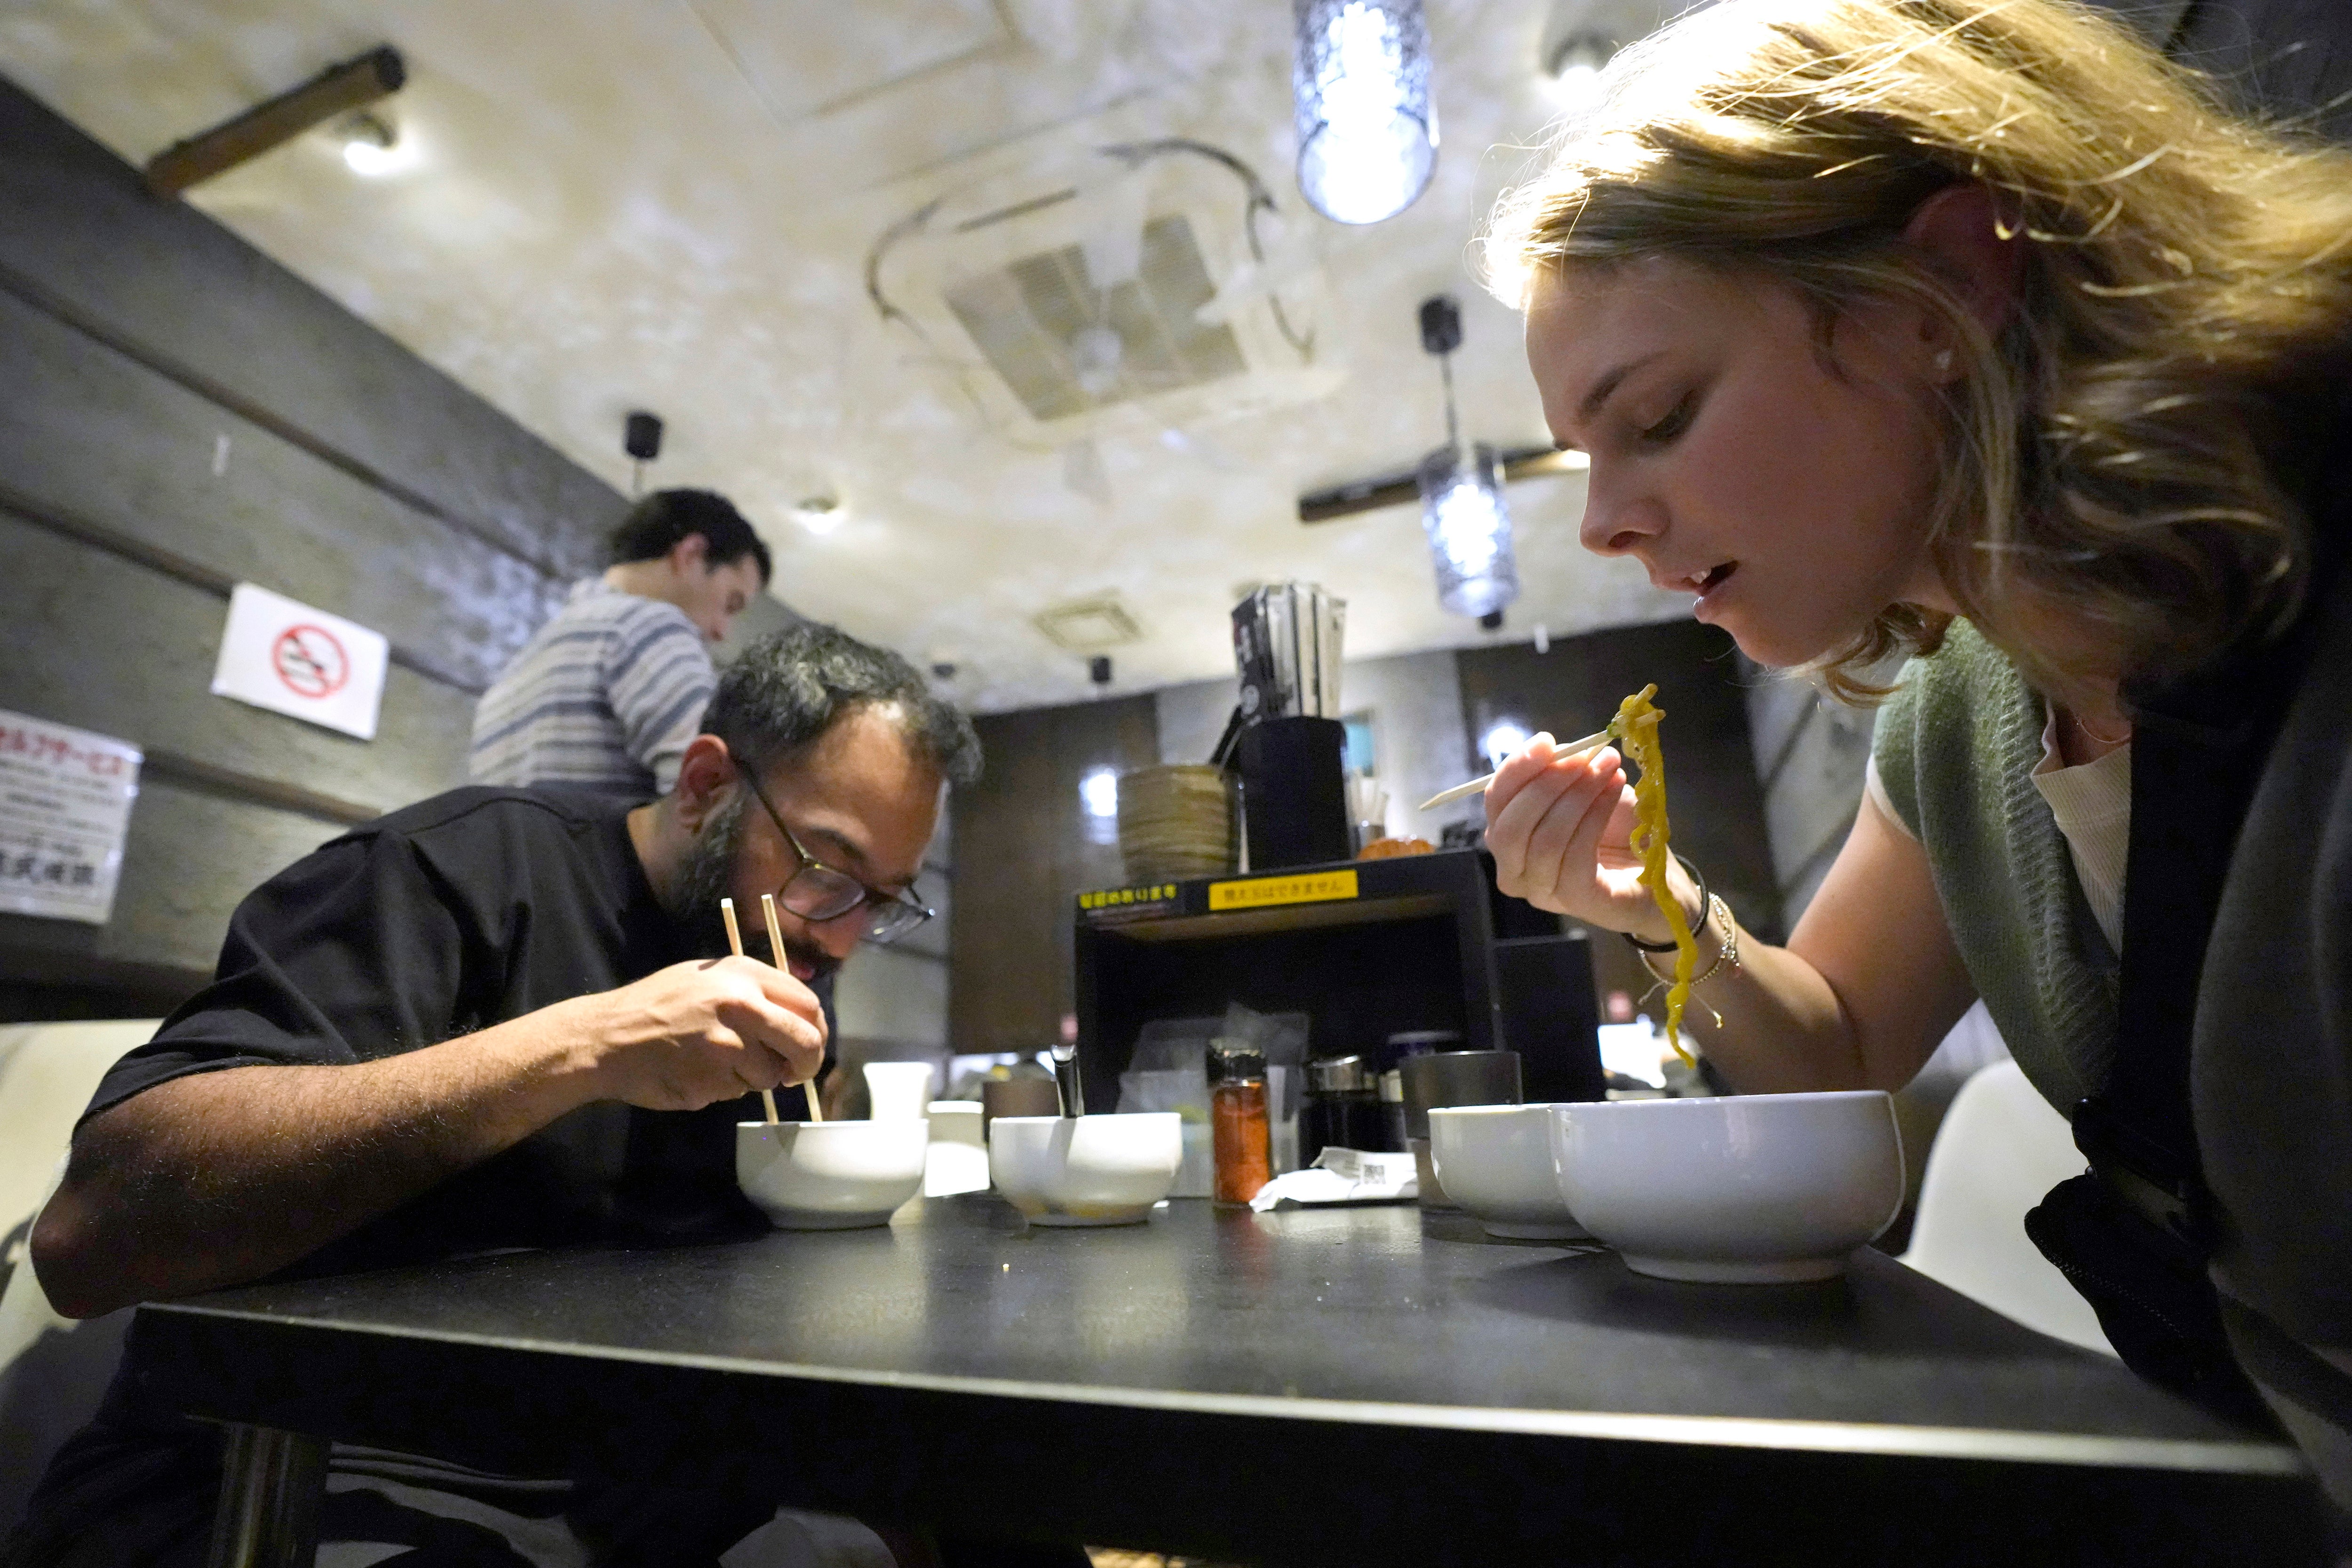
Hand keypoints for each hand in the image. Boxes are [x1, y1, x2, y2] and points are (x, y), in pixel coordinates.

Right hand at [562, 956, 827, 1111]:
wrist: (607, 1037)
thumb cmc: (657, 1006)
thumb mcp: (707, 978)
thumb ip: (752, 991)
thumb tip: (797, 1016)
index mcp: (743, 974)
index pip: (808, 1004)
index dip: (817, 1030)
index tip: (811, 1044)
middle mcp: (742, 1005)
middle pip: (805, 1043)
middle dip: (807, 1064)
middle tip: (795, 1073)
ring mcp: (728, 1045)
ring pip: (769, 1074)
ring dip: (752, 1077)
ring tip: (715, 1062)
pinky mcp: (713, 1080)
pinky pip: (737, 1092)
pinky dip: (724, 1088)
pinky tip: (696, 1072)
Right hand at [1483, 732, 1689, 940]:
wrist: (1654, 874)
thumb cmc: (1614, 830)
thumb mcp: (1586, 789)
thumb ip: (1563, 770)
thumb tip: (1558, 749)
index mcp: (1508, 837)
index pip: (1495, 802)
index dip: (1516, 769)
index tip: (1547, 741)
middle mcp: (1515, 870)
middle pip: (1510, 826)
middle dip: (1547, 784)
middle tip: (1585, 758)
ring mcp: (1543, 891)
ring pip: (1544, 840)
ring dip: (1578, 797)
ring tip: (1609, 771)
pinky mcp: (1576, 901)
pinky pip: (1575, 857)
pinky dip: (1595, 818)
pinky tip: (1615, 793)